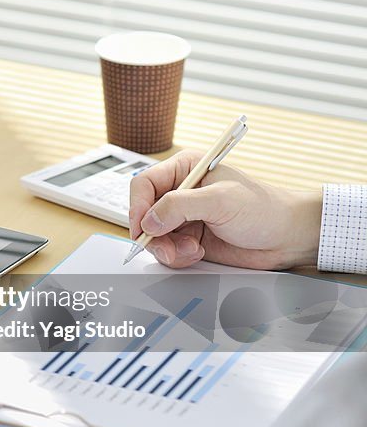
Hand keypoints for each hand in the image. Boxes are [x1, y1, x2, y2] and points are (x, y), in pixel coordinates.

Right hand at [129, 150, 321, 269]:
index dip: (138, 206)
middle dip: (154, 234)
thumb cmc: (264, 209)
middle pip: (144, 213)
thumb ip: (179, 206)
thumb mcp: (220, 200)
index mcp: (185, 169)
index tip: (143, 227)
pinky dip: (177, 256)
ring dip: (167, 248)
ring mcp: (183, 217)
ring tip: (192, 251)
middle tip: (168, 247)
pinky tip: (198, 253)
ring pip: (153, 235)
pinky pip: (167, 250)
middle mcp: (180, 192)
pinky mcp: (188, 238)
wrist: (287, 238)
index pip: (144, 184)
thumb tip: (149, 220)